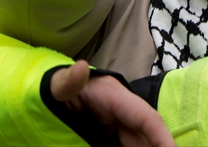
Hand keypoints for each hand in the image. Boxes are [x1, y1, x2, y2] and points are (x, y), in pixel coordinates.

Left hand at [51, 60, 174, 146]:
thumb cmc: (52, 86)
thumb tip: (81, 67)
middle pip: (143, 140)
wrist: (45, 96)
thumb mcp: (54, 86)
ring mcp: (113, 129)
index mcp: (114, 98)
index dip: (162, 138)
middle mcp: (120, 115)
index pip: (146, 118)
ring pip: (132, 145)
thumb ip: (66, 82)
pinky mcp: (106, 139)